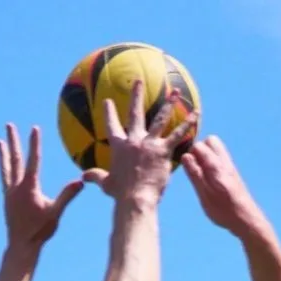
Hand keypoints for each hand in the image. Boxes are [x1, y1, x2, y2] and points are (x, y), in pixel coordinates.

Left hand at [0, 123, 83, 250]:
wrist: (21, 245)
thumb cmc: (40, 231)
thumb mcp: (56, 213)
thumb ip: (67, 195)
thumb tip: (80, 181)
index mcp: (29, 188)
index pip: (33, 161)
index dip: (35, 143)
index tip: (35, 128)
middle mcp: (16, 187)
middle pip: (15, 159)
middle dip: (14, 141)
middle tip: (9, 125)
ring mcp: (10, 192)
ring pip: (7, 167)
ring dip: (4, 153)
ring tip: (0, 140)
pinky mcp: (7, 199)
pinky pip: (5, 178)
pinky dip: (4, 168)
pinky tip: (4, 163)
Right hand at [84, 79, 186, 206]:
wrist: (135, 199)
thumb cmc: (121, 194)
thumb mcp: (106, 184)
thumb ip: (95, 176)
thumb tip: (83, 177)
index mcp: (119, 146)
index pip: (112, 125)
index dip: (109, 112)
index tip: (108, 101)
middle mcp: (133, 140)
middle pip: (135, 112)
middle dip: (136, 95)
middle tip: (138, 81)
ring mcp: (149, 143)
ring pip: (160, 118)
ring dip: (168, 104)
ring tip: (175, 92)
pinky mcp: (163, 151)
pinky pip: (178, 134)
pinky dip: (188, 124)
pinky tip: (196, 114)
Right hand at [181, 134, 267, 237]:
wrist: (246, 218)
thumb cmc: (224, 209)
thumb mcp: (204, 194)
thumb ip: (195, 173)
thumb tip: (185, 156)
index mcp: (215, 166)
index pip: (199, 145)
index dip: (189, 153)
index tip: (186, 166)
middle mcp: (224, 162)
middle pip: (210, 141)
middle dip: (199, 149)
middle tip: (194, 166)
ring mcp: (230, 167)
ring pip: (216, 149)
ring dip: (206, 155)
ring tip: (201, 173)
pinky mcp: (232, 174)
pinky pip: (220, 159)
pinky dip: (213, 162)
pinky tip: (210, 178)